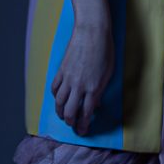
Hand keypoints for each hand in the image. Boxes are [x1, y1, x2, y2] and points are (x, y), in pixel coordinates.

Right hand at [51, 20, 114, 135]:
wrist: (91, 31)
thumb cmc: (105, 50)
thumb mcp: (108, 73)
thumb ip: (100, 91)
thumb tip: (95, 104)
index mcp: (93, 88)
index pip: (85, 114)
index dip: (83, 126)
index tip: (83, 131)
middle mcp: (79, 86)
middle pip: (69, 112)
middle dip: (70, 123)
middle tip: (73, 126)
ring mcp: (68, 78)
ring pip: (58, 102)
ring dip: (60, 112)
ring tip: (63, 116)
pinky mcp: (61, 70)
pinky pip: (54, 88)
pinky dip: (55, 96)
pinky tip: (58, 99)